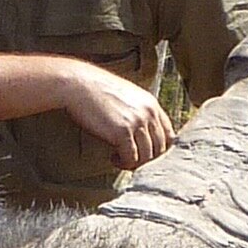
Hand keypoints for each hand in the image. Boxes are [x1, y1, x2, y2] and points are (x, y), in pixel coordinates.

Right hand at [57, 61, 176, 169]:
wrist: (78, 84)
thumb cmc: (96, 90)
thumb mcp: (126, 96)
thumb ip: (138, 112)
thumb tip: (140, 134)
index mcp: (151, 104)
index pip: (169, 135)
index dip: (160, 149)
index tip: (148, 154)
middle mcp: (148, 113)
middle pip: (160, 148)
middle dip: (147, 160)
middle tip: (132, 160)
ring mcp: (137, 122)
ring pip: (147, 156)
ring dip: (134, 163)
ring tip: (121, 159)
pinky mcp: (122, 132)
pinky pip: (131, 158)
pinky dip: (124, 163)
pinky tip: (113, 158)